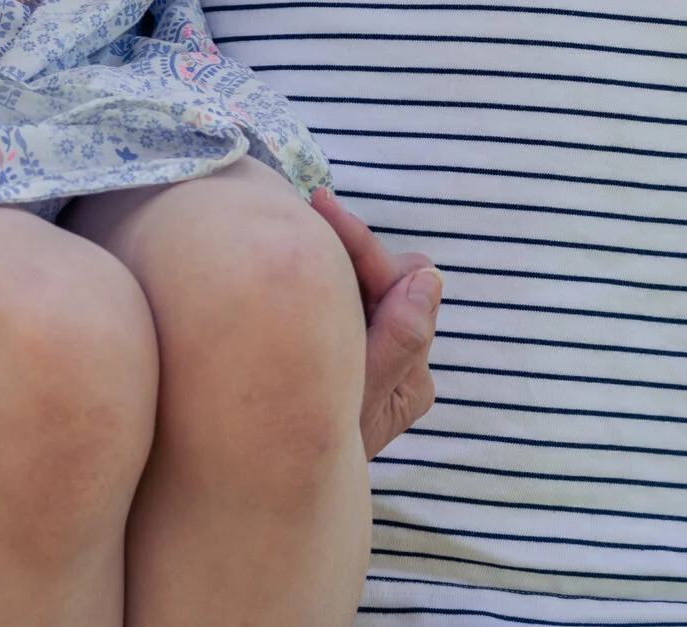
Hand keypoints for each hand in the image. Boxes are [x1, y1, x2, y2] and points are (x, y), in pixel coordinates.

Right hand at [313, 186, 439, 457]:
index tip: (318, 205)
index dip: (359, 245)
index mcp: (411, 376)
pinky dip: (322, 276)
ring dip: (334, 260)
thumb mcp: (350, 401)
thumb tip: (430, 279)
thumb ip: (396, 340)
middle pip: (388, 278)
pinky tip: (291, 261)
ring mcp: (374, 356)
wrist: (255, 481)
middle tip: (302, 216)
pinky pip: (341, 295)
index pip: (398, 287)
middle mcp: (402, 363)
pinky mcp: (346, 348)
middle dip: (349, 250)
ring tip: (292, 236)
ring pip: (364, 282)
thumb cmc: (298, 449)